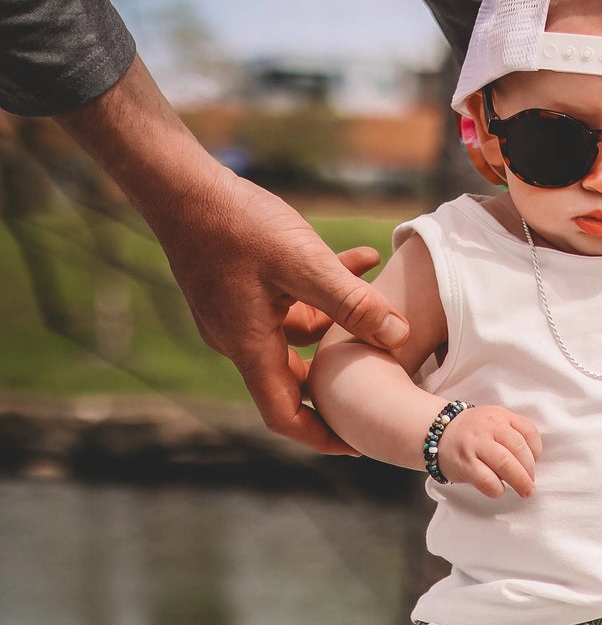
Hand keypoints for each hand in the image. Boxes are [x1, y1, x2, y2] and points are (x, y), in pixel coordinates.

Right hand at [53, 57, 410, 455]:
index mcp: (250, 347)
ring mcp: (237, 312)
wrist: (178, 182)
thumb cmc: (234, 223)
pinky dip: (326, 288)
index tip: (359, 442)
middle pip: (296, 379)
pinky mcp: (239, 286)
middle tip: (387, 378)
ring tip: (386, 299)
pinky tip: (363, 257)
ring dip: (343, 318)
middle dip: (342, 377)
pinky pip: (291, 299)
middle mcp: (240, 338)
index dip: (323, 436)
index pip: (285, 415)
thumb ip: (353, 302)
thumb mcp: (304, 263)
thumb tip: (400, 337)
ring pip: (301, 331)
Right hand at [435, 405, 542, 496]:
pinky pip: (487, 480)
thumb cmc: (471, 433)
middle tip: (531, 485)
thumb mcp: (493, 422)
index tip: (535, 462)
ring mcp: (475, 444)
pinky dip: (497, 488)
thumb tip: (531, 464)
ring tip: (524, 491)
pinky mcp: (464, 463)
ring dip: (520, 481)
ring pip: (505, 464)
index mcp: (500, 415)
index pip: (528, 431)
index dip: (536, 450)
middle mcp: (488, 427)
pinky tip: (498, 489)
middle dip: (529, 471)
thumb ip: (513, 434)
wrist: (435, 432)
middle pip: (519, 449)